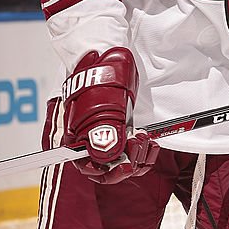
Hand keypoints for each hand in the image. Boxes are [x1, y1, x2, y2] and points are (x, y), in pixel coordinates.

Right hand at [63, 47, 158, 182]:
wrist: (110, 57)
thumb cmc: (103, 75)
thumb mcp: (107, 101)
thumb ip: (105, 129)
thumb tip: (106, 154)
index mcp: (78, 135)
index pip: (88, 166)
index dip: (107, 171)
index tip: (126, 165)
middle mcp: (91, 139)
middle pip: (107, 167)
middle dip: (127, 163)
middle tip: (139, 146)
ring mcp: (108, 136)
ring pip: (122, 161)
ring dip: (138, 156)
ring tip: (145, 139)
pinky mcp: (121, 131)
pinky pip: (132, 151)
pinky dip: (143, 150)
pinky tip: (150, 141)